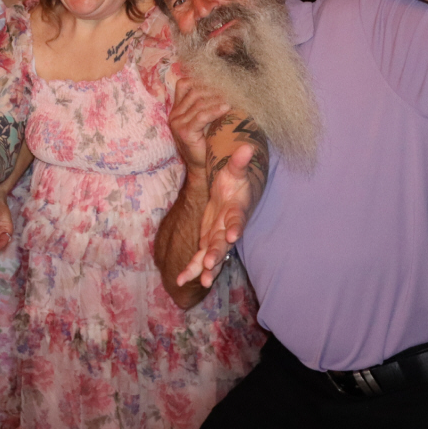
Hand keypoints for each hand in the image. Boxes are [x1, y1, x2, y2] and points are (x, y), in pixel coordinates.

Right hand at [168, 73, 230, 177]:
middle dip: (214, 88)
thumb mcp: (206, 120)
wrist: (203, 168)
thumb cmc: (207, 143)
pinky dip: (215, 110)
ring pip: (198, 102)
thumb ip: (208, 104)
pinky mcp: (184, 132)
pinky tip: (226, 108)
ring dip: (217, 98)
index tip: (221, 80)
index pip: (184, 84)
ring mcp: (177, 123)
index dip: (201, 79)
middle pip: (194, 91)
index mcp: (177, 109)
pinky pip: (201, 116)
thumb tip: (225, 85)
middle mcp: (174, 114)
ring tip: (232, 97)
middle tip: (231, 88)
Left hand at [175, 144, 255, 290]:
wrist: (234, 194)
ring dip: (206, 269)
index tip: (232, 234)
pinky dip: (192, 269)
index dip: (235, 226)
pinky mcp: (208, 242)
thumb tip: (247, 147)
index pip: (236, 219)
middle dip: (217, 253)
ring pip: (213, 256)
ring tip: (199, 282)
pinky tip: (180, 280)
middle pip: (224, 243)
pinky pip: (200, 258)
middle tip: (210, 264)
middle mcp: (228, 228)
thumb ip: (239, 162)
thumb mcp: (235, 171)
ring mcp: (218, 237)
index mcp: (235, 211)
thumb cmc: (234, 182)